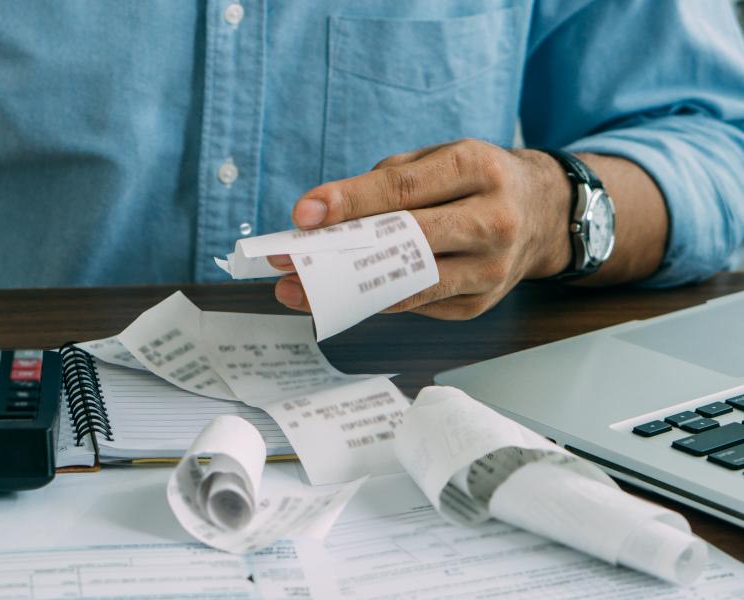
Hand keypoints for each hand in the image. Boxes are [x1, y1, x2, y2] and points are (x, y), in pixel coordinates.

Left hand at [272, 139, 572, 318]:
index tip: (303, 214)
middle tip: (290, 262)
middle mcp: (492, 220)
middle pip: (406, 242)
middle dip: (340, 254)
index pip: (404, 189)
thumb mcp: (439, 159)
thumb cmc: (475, 181)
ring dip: (347, 291)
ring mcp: (490, 269)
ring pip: (409, 286)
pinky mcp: (479, 303)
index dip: (350, 202)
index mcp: (478, 168)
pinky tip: (340, 297)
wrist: (544, 214)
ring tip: (300, 291)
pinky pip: (416, 306)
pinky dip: (375, 301)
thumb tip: (322, 218)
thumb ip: (384, 182)